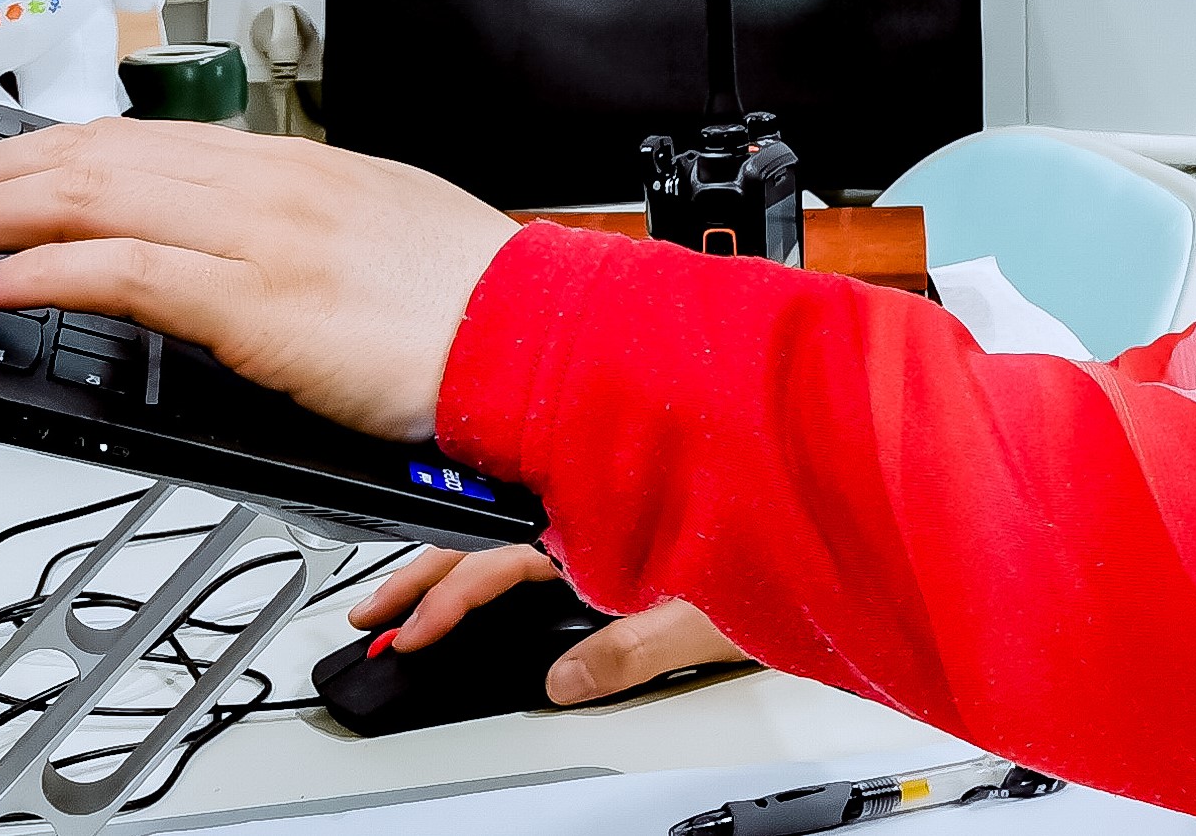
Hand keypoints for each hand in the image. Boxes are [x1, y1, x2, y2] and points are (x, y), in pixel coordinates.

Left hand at [0, 119, 518, 440]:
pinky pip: (122, 271)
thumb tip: (205, 248)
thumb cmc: (466, 305)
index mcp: (284, 165)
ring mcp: (256, 233)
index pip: (120, 138)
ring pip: (81, 196)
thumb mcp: (364, 234)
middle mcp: (260, 181)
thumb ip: (279, 230)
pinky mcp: (256, 299)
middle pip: (78, 154)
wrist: (536, 337)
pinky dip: (38, 271)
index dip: (21, 156)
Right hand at [349, 547, 746, 704]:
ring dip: (448, 572)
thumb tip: (562, 683)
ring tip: (401, 605)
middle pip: (487, 544)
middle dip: (422, 580)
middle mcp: (595, 513)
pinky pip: (534, 548)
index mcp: (601, 522)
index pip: (499, 560)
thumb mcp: (698, 615)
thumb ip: (625, 651)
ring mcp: (603, 523)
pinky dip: (490, 570)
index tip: (408, 632)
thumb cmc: (778, 550)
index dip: (447, 599)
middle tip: (371, 619)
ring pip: (505, 542)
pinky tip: (474, 588)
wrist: (824, 531)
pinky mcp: (616, 539)